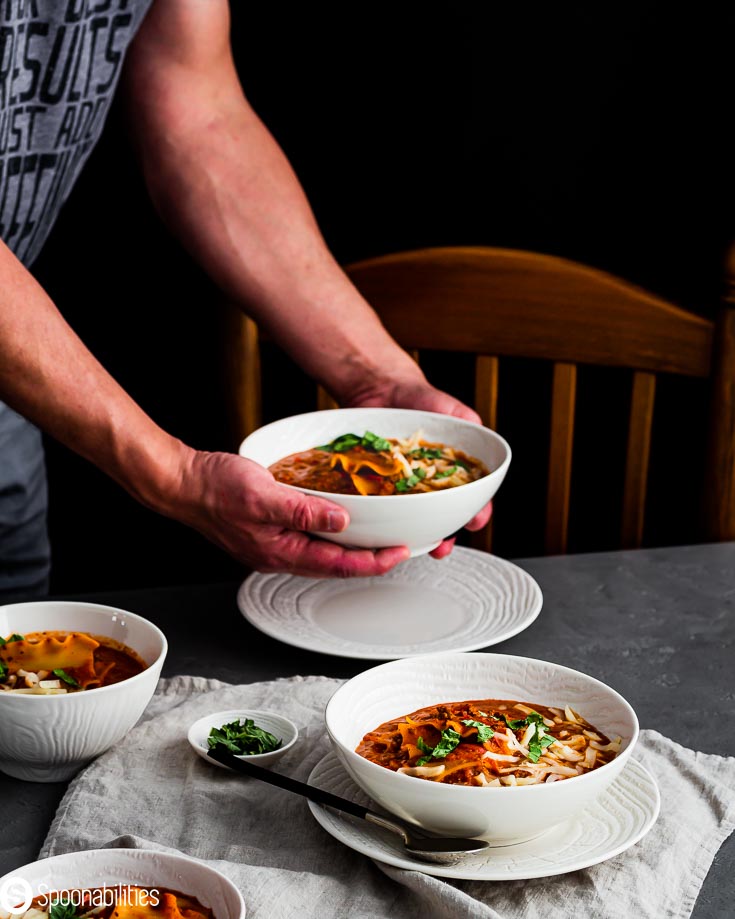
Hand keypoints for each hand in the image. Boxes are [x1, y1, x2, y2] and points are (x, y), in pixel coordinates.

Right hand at [166, 449, 409, 576]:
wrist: (183, 483)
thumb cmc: (215, 489)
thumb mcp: (264, 495)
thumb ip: (304, 510)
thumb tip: (342, 520)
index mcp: (282, 552)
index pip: (339, 565)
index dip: (374, 561)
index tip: (400, 553)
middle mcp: (281, 554)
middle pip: (337, 565)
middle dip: (372, 559)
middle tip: (401, 548)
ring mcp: (276, 544)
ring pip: (325, 554)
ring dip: (354, 549)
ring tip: (380, 538)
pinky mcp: (271, 531)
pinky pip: (311, 539)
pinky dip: (333, 534)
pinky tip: (341, 521)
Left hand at [346, 375, 492, 556]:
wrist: (381, 390)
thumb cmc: (418, 400)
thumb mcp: (448, 407)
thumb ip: (466, 419)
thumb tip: (477, 427)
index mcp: (453, 471)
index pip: (471, 498)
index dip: (477, 512)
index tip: (475, 521)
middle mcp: (429, 484)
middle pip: (443, 518)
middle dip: (446, 536)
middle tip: (443, 545)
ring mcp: (403, 487)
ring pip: (413, 520)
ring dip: (416, 536)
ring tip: (417, 544)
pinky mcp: (377, 486)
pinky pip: (381, 506)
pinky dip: (383, 518)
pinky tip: (383, 526)